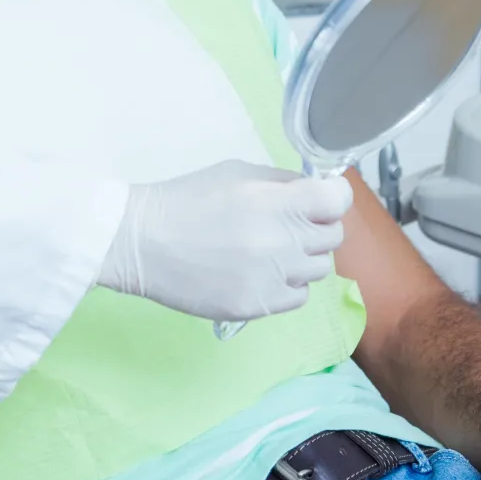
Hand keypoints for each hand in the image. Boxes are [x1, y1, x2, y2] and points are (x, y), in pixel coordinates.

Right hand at [98, 161, 349, 323]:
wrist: (142, 242)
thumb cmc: (186, 199)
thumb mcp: (236, 173)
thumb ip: (280, 183)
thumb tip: (314, 191)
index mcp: (278, 202)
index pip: (339, 201)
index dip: (332, 198)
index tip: (320, 200)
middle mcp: (283, 241)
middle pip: (332, 237)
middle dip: (314, 227)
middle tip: (286, 225)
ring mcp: (273, 278)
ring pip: (318, 270)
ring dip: (300, 259)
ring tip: (268, 252)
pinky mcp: (259, 306)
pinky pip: (297, 297)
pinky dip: (285, 285)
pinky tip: (258, 274)